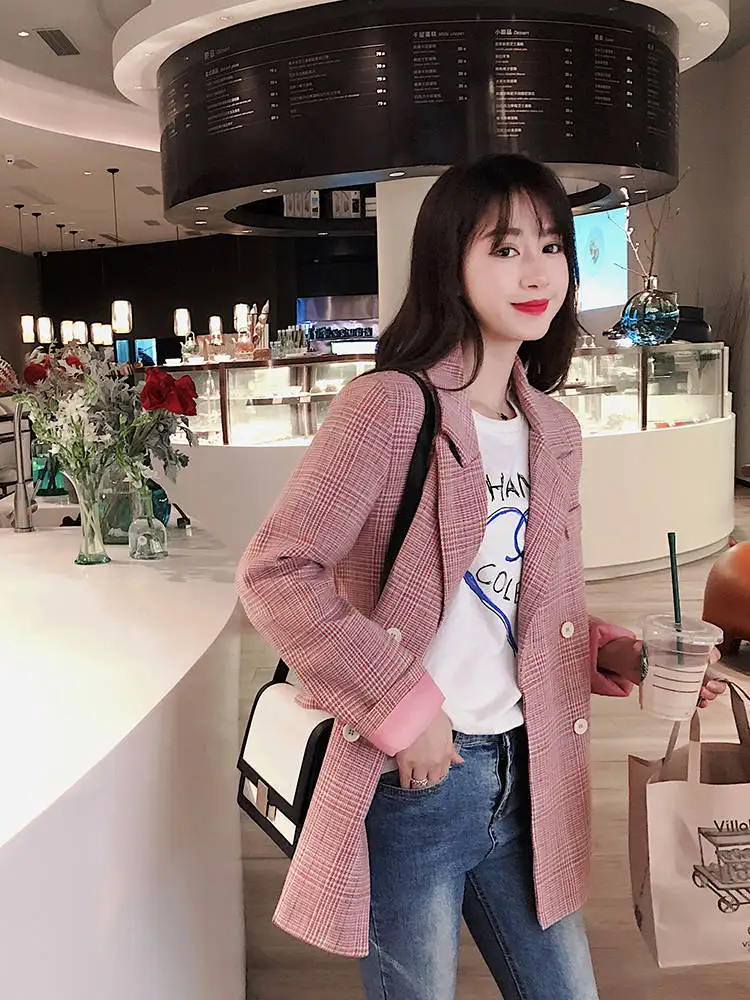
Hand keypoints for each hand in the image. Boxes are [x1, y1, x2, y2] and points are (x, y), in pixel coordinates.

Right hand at [395, 710, 463, 789]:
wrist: (414, 709)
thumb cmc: (431, 714)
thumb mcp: (447, 729)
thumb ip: (452, 750)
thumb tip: (460, 761)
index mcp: (446, 754)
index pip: (444, 774)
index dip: (438, 775)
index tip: (433, 776)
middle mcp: (435, 763)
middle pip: (432, 781)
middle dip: (428, 782)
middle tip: (422, 782)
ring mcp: (419, 764)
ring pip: (419, 783)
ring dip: (417, 785)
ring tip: (413, 786)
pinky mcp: (405, 762)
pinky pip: (405, 780)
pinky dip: (405, 784)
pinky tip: (405, 785)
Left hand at [597, 637, 726, 707]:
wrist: (629, 662)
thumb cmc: (638, 651)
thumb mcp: (639, 647)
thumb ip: (640, 647)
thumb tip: (639, 648)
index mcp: (683, 647)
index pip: (706, 648)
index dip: (712, 655)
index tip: (711, 661)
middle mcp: (689, 662)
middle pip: (711, 671)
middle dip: (714, 681)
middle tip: (707, 687)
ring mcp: (686, 676)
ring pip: (707, 685)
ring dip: (710, 693)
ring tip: (702, 696)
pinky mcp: (680, 688)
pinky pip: (696, 696)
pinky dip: (700, 701)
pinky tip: (699, 703)